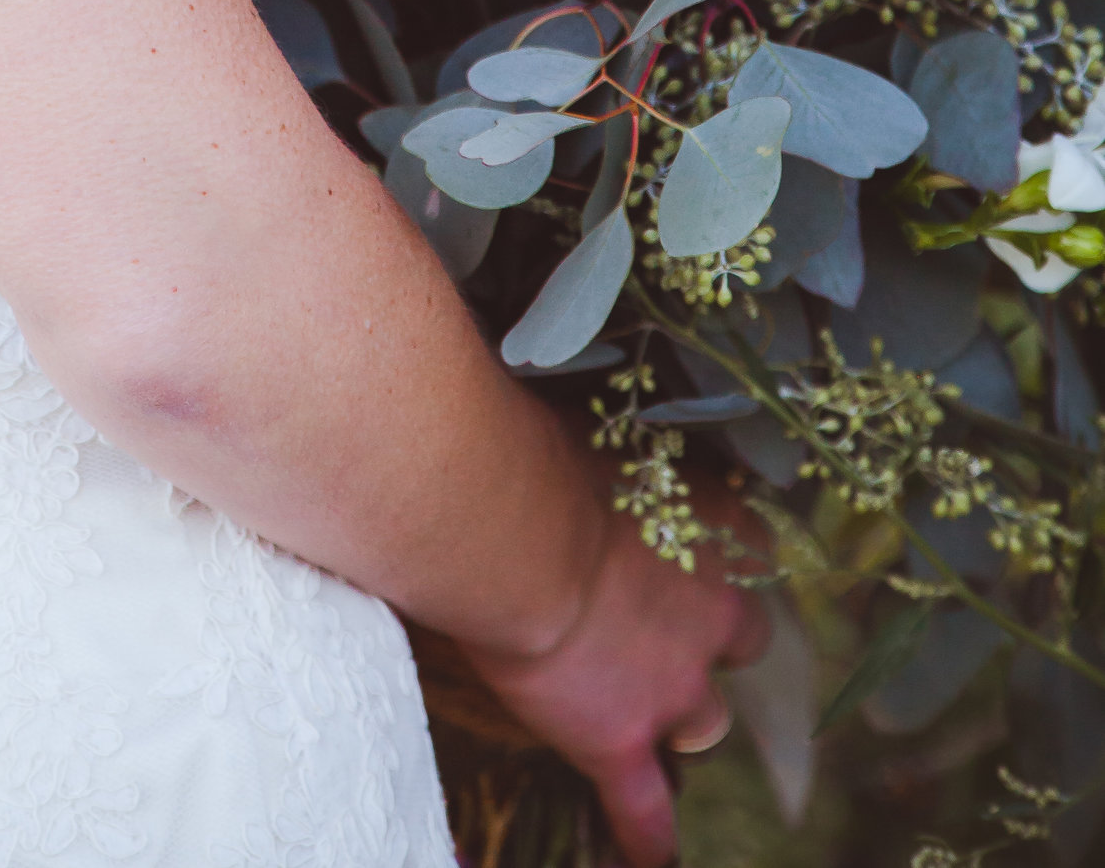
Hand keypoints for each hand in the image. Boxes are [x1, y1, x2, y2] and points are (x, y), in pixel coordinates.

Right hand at [459, 484, 771, 866]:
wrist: (511, 528)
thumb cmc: (543, 454)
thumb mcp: (603, 437)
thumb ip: (623, 466)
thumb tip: (601, 453)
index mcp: (719, 529)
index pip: (751, 546)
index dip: (717, 551)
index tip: (689, 544)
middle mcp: (715, 612)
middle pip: (743, 641)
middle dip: (710, 641)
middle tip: (661, 625)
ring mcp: (673, 686)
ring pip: (704, 722)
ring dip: (678, 714)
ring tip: (638, 707)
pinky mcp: (619, 739)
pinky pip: (644, 807)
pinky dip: (647, 835)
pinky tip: (651, 854)